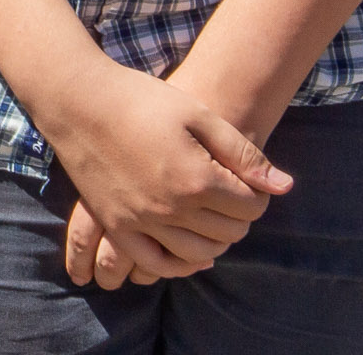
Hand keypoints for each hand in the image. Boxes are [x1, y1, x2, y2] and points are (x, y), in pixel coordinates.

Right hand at [39, 60, 291, 283]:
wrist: (77, 99)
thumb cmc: (140, 98)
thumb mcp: (198, 114)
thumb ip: (243, 153)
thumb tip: (284, 187)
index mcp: (196, 179)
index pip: (252, 207)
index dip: (257, 192)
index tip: (246, 177)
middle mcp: (171, 208)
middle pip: (229, 233)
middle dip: (239, 216)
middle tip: (230, 193)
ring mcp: (141, 220)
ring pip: (198, 254)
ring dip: (215, 240)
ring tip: (211, 215)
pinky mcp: (116, 224)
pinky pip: (154, 262)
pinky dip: (178, 264)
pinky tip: (190, 250)